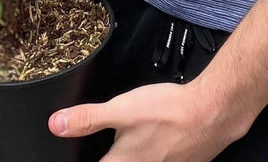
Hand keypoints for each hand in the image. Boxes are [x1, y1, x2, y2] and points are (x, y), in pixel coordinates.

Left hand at [50, 80, 242, 161]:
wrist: (211, 113)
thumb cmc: (167, 112)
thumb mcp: (122, 109)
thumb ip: (88, 118)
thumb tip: (56, 124)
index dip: (84, 158)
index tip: (78, 155)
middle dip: (111, 155)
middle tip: (111, 145)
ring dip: (132, 153)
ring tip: (134, 141)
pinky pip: (158, 161)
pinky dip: (152, 154)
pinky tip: (155, 140)